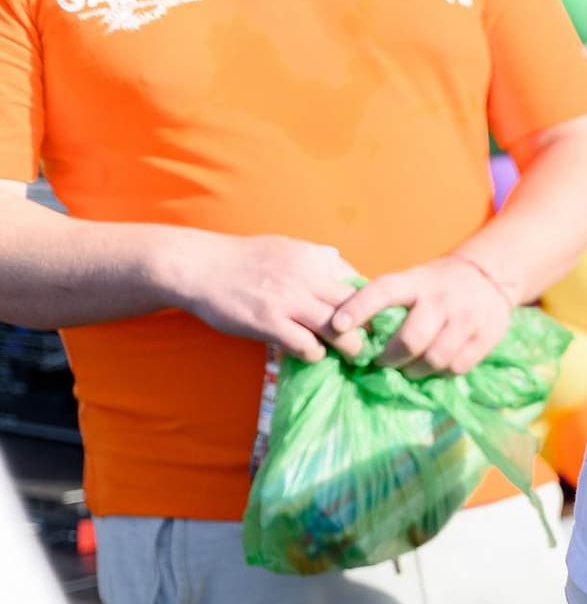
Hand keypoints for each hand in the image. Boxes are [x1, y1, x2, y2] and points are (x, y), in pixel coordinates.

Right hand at [165, 233, 364, 362]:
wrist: (198, 266)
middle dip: (368, 331)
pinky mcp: (270, 323)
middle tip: (367, 345)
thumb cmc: (243, 259)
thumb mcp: (287, 248)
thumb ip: (317, 260)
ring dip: (348, 348)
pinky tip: (308, 352)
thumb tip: (343, 265)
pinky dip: (315, 355)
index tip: (369, 322)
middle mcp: (308, 277)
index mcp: (316, 258)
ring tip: (346, 355)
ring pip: (341, 331)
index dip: (371, 308)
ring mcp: (289, 300)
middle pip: (359, 310)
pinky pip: (309, 347)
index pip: (362, 285)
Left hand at [327, 254, 516, 376]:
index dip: (359, 308)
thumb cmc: (437, 285)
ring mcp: (466, 318)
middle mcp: (441, 298)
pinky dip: (441, 373)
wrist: (489, 276)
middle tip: (382, 363)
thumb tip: (350, 331)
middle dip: (390, 358)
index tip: (336, 326)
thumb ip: (389, 302)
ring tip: (409, 369)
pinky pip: (457, 367)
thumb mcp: (413, 281)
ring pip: (434, 359)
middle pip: (411, 339)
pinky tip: (435, 367)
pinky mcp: (486, 336)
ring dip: (415, 371)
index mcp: (416, 282)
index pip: (383, 292)